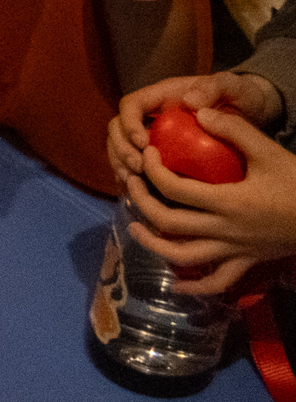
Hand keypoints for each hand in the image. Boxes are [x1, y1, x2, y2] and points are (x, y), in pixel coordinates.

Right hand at [108, 71, 285, 184]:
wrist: (251, 112)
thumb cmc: (241, 97)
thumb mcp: (234, 86)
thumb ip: (215, 87)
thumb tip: (189, 102)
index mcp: (162, 96)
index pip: (131, 105)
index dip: (129, 124)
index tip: (143, 143)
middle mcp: (151, 115)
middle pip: (117, 129)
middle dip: (121, 149)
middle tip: (139, 168)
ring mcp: (152, 135)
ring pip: (120, 148)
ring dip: (121, 166)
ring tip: (136, 183)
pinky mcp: (159, 155)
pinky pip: (135, 166)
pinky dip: (133, 179)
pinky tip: (141, 193)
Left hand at [125, 104, 295, 293]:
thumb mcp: (270, 152)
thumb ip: (235, 130)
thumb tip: (199, 112)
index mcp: (228, 201)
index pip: (175, 189)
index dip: (153, 171)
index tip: (147, 155)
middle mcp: (225, 230)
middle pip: (169, 222)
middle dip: (142, 203)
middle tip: (131, 184)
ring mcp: (235, 250)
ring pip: (184, 257)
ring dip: (154, 245)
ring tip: (135, 228)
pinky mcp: (247, 262)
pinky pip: (217, 282)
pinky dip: (196, 288)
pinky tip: (177, 287)